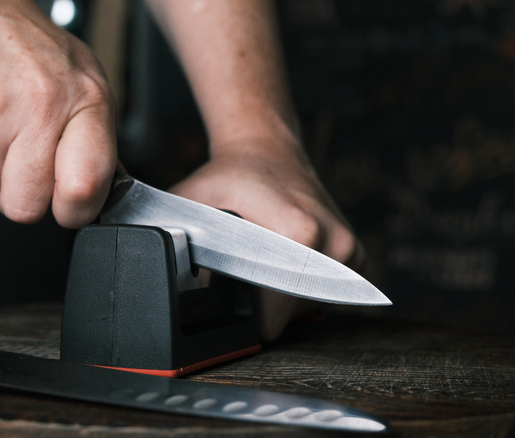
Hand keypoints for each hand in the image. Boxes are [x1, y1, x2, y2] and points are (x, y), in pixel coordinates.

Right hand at [0, 0, 116, 227]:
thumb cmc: (27, 45)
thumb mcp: (82, 80)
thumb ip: (93, 137)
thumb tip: (101, 191)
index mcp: (85, 100)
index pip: (85, 187)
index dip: (73, 210)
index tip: (66, 204)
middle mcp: (41, 105)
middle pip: (26, 206)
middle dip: (21, 195)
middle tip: (22, 162)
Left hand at [169, 139, 364, 341]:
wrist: (267, 150)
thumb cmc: (231, 177)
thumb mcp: (192, 204)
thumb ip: (174, 238)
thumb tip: (158, 270)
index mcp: (300, 232)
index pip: (274, 312)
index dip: (244, 319)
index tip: (226, 308)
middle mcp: (333, 243)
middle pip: (288, 314)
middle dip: (260, 306)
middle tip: (240, 274)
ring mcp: (349, 252)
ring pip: (304, 307)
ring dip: (279, 296)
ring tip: (261, 260)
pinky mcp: (356, 257)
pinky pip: (323, 294)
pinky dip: (299, 287)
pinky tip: (282, 260)